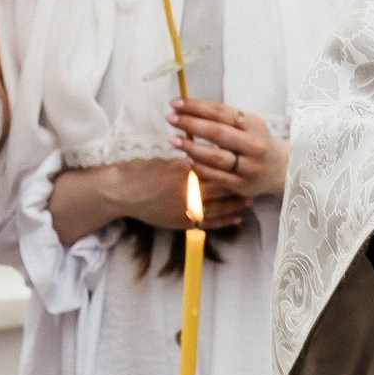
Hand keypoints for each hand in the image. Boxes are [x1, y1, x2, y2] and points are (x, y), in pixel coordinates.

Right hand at [54, 157, 251, 237]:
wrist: (120, 193)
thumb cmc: (140, 170)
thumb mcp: (166, 157)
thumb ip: (187, 157)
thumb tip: (206, 150)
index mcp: (184, 170)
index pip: (216, 167)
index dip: (232, 166)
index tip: (245, 162)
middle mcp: (188, 190)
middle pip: (222, 187)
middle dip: (238, 184)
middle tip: (254, 180)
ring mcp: (185, 209)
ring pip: (219, 207)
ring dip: (236, 203)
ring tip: (250, 199)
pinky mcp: (181, 222)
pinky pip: (208, 224)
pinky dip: (224, 221)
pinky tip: (237, 219)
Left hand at [166, 98, 289, 199]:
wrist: (282, 169)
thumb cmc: (258, 142)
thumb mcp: (249, 125)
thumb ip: (225, 118)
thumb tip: (189, 108)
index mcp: (255, 126)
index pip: (222, 112)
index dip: (197, 106)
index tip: (176, 102)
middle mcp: (254, 146)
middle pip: (218, 133)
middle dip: (190, 124)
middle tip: (170, 118)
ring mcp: (250, 167)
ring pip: (216, 157)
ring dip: (191, 147)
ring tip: (174, 140)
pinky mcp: (243, 185)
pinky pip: (217, 176)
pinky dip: (200, 167)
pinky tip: (187, 159)